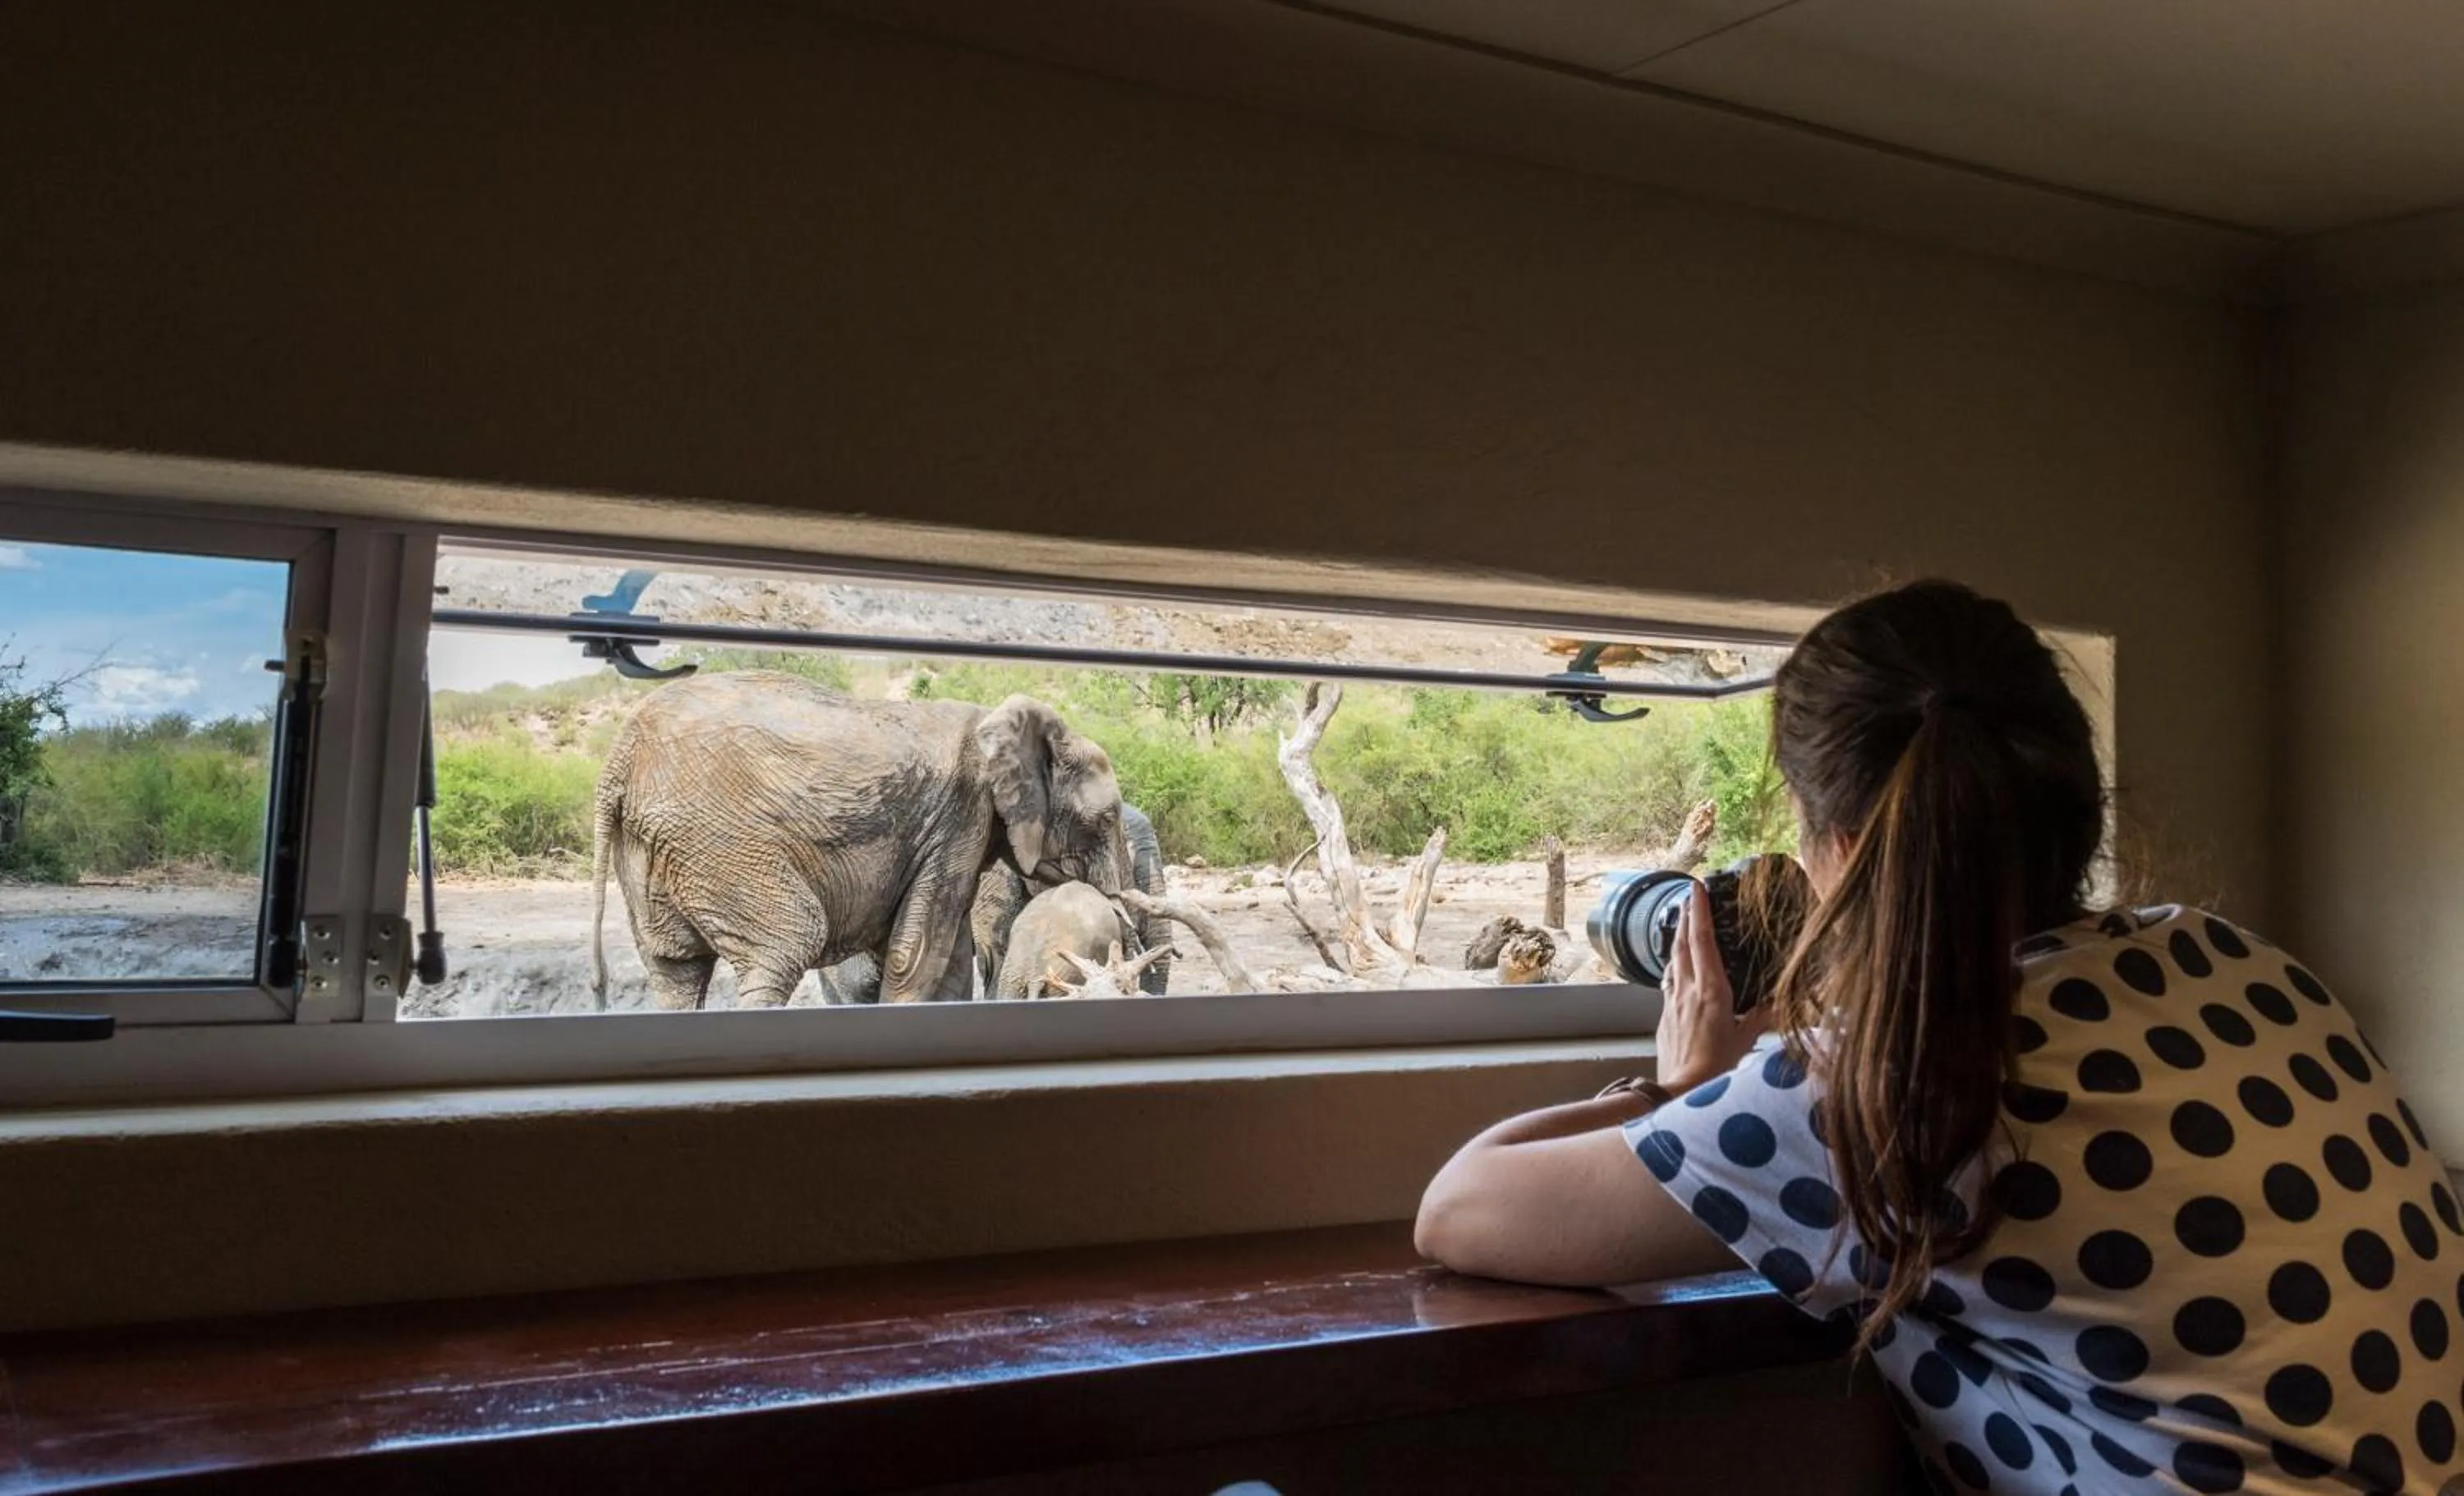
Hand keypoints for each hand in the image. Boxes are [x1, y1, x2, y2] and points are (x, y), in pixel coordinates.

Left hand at [1654, 881, 1768, 1093]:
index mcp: (1711, 991)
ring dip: (1678, 937)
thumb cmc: (1717, 1067)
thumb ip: (1761, 1016)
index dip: (1701, 913)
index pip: (1703, 942)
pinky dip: (1674, 964)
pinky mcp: (1665, 1015)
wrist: (1680, 1090)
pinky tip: (1675, 965)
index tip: (1697, 888)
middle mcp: (1688, 990)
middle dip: (1687, 916)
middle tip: (1690, 894)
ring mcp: (1673, 1001)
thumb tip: (1779, 1001)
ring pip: (1673, 960)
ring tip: (1683, 921)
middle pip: (1684, 944)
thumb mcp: (1746, 1039)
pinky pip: (1669, 980)